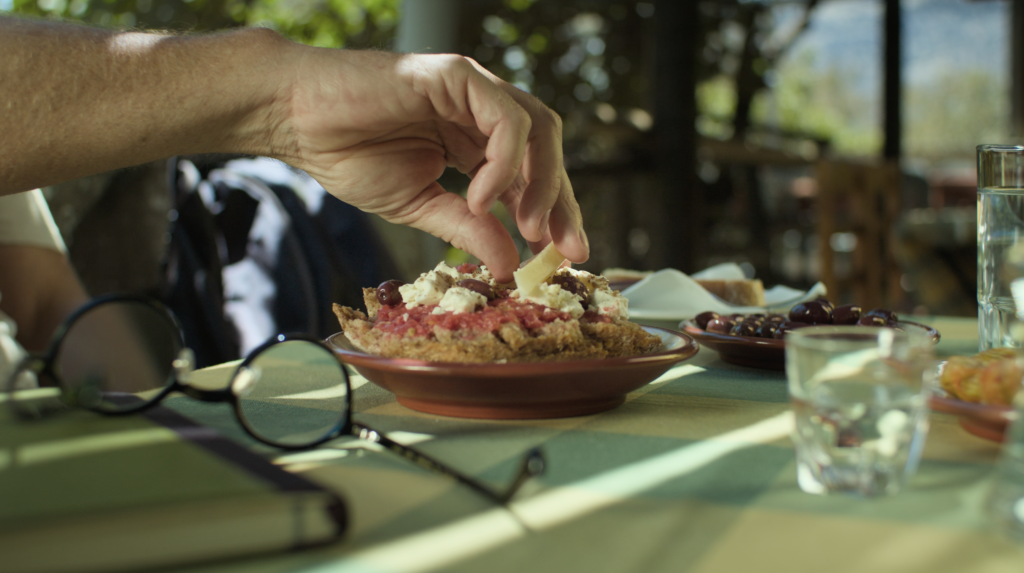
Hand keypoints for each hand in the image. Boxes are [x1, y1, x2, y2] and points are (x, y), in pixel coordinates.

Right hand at [277, 49, 588, 281]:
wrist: (298, 120)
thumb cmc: (348, 154)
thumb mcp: (418, 206)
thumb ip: (465, 229)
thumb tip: (508, 266)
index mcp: (474, 143)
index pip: (531, 176)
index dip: (554, 214)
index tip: (567, 256)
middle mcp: (481, 113)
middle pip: (547, 152)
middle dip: (562, 203)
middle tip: (568, 249)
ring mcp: (472, 91)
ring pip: (538, 129)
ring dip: (543, 182)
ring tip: (527, 228)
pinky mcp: (456, 76)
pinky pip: (504, 117)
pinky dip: (505, 161)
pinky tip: (482, 196)